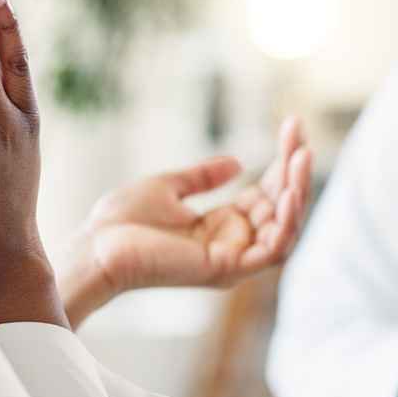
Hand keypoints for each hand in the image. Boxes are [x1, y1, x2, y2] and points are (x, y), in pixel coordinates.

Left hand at [60, 117, 312, 326]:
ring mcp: (232, 258)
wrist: (95, 246)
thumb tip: (237, 161)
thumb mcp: (168, 187)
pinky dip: (285, 224)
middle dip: (295, 171)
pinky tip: (288, 193)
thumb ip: (202, 177)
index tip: (291, 127)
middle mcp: (234, 243)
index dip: (282, 162)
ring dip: (298, 193)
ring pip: (284, 229)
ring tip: (302, 157)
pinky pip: (271, 251)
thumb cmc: (121, 223)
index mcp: (222, 226)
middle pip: (281, 208)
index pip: (267, 193)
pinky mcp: (226, 269)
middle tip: (301, 137)